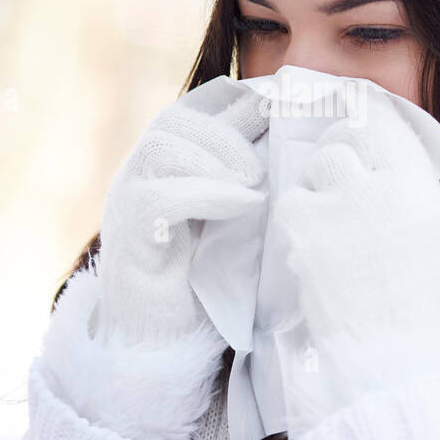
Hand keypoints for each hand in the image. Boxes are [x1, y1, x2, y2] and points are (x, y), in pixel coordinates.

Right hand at [96, 75, 269, 346]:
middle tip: (271, 158)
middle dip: (232, 128)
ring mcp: (129, 199)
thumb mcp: (239, 218)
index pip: (199, 104)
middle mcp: (144, 171)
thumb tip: (310, 144)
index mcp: (171, 160)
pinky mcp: (130, 235)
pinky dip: (207, 193)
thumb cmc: (210, 278)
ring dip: (218, 157)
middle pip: (180, 118)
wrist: (164, 341)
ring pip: (165, 146)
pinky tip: (244, 205)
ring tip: (257, 183)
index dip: (241, 99)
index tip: (284, 107)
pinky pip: (160, 196)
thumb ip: (256, 181)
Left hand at [270, 84, 439, 439]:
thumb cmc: (421, 306)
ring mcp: (341, 203)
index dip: (366, 121)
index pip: (385, 124)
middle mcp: (382, 185)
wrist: (395, 355)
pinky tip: (310, 243)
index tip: (356, 128)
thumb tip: (380, 164)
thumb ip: (408, 193)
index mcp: (420, 188)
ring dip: (319, 186)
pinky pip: (290, 201)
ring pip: (318, 165)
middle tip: (336, 176)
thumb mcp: (434, 235)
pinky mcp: (306, 228)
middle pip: (347, 140)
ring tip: (327, 221)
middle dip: (339, 154)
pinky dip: (297, 218)